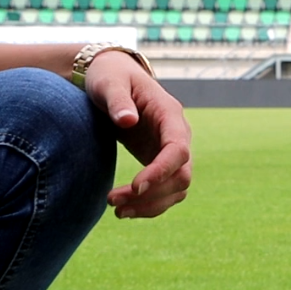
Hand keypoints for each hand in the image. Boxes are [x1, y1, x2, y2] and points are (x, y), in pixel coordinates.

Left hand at [83, 50, 192, 218]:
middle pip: (181, 176)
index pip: (178, 150)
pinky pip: (165, 191)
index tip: (135, 186)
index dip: (161, 171)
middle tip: (113, 203)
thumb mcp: (109, 82)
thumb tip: (128, 121)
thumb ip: (118, 100)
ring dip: (151, 205)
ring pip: (177, 189)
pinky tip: (124, 210)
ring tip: (117, 212)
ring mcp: (171, 152)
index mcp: (170, 116)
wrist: (112, 79)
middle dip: (152, 194)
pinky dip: (149, 205)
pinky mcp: (160, 163)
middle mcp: (178, 137)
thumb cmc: (110, 77)